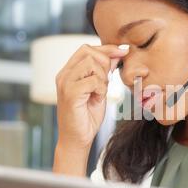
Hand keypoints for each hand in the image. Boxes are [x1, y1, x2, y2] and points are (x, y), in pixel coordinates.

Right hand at [53, 43, 129, 175]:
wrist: (78, 139)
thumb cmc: (88, 116)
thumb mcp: (100, 89)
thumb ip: (105, 72)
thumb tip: (117, 54)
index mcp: (69, 72)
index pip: (86, 49)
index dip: (106, 48)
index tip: (123, 52)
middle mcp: (64, 75)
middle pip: (88, 52)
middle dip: (105, 63)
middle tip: (106, 82)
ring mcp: (65, 83)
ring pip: (91, 64)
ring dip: (102, 79)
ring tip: (99, 93)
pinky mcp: (70, 94)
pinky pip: (93, 81)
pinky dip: (101, 89)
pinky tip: (97, 99)